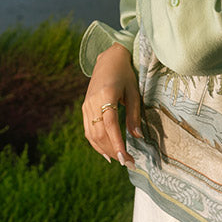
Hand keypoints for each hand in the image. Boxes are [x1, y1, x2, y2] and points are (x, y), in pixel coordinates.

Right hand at [82, 43, 141, 166]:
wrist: (108, 59)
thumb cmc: (125, 74)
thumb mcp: (134, 91)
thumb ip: (134, 114)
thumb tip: (138, 137)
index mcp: (106, 95)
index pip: (110, 125)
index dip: (117, 143)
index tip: (125, 158)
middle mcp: (93, 101)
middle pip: (99, 133)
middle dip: (113, 150)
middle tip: (127, 162)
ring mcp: (86, 105)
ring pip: (92, 134)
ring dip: (104, 149)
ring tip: (118, 160)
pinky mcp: (84, 108)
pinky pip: (88, 130)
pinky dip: (96, 143)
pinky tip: (106, 151)